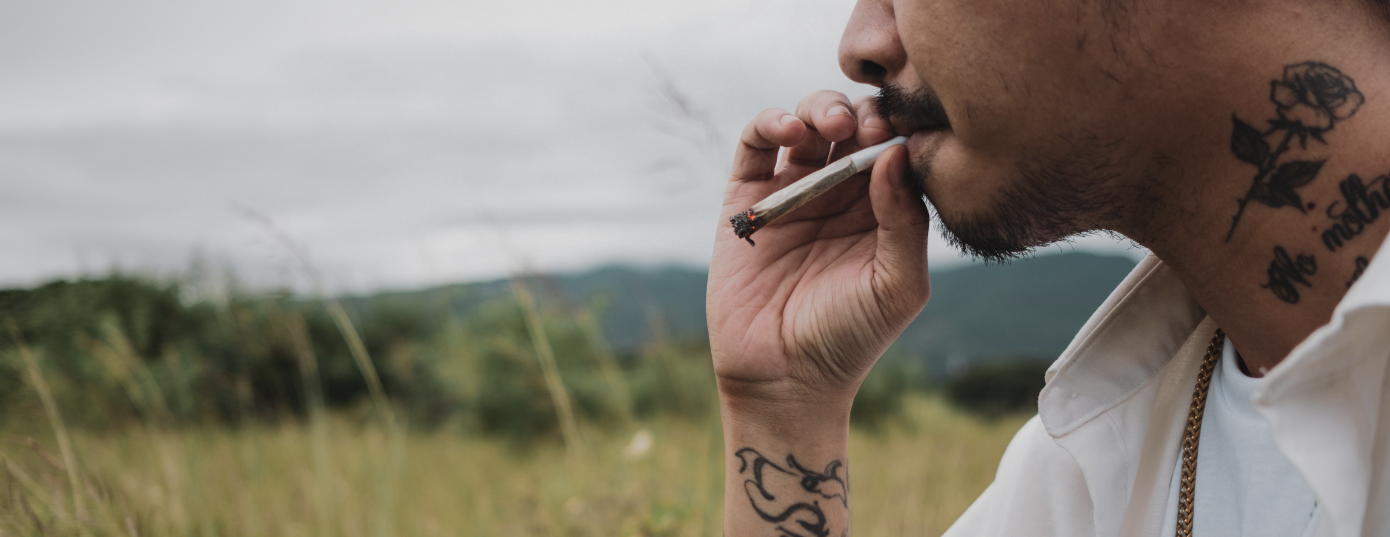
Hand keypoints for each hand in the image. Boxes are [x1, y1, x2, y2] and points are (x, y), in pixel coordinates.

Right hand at [707, 90, 932, 410]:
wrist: (785, 377)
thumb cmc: (850, 338)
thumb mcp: (898, 284)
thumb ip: (906, 220)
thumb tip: (896, 153)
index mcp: (881, 210)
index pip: (893, 147)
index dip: (898, 127)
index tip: (902, 129)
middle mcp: (839, 195)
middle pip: (853, 124)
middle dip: (862, 111)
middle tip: (867, 123)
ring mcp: (792, 193)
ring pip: (807, 123)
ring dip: (821, 108)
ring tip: (830, 126)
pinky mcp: (746, 199)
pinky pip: (756, 144)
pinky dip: (770, 123)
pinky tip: (791, 131)